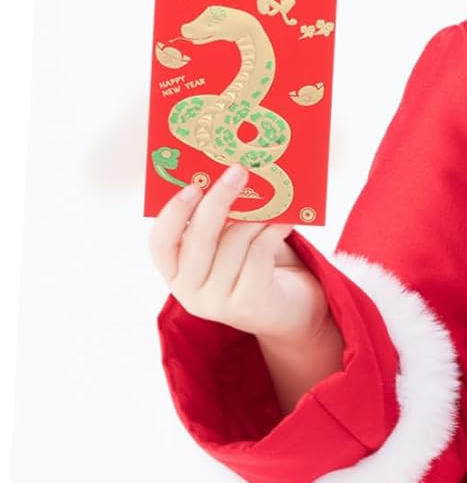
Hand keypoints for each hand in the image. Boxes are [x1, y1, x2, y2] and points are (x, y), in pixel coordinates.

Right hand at [148, 162, 329, 341]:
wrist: (290, 310)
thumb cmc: (255, 267)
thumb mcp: (230, 244)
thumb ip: (220, 221)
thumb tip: (229, 175)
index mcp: (176, 272)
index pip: (160, 244)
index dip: (173, 213)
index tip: (193, 186)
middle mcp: (189, 291)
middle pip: (198, 239)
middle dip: (219, 200)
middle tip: (238, 171)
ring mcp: (216, 302)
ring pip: (234, 243)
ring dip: (257, 217)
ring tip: (275, 203)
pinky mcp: (247, 304)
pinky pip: (258, 254)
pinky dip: (274, 231)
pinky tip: (286, 221)